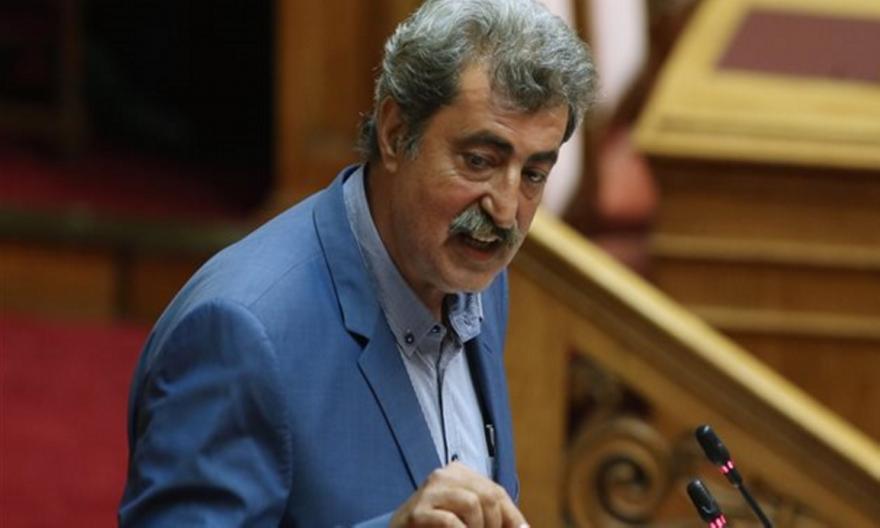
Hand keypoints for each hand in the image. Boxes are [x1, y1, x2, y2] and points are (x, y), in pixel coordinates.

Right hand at [389, 462, 527, 527]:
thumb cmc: (435, 527)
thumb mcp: (467, 517)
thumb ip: (491, 517)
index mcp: (459, 472)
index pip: (497, 492)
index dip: (512, 517)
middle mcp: (444, 475)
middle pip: (488, 495)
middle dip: (495, 524)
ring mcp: (429, 491)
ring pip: (472, 503)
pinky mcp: (416, 511)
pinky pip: (450, 521)